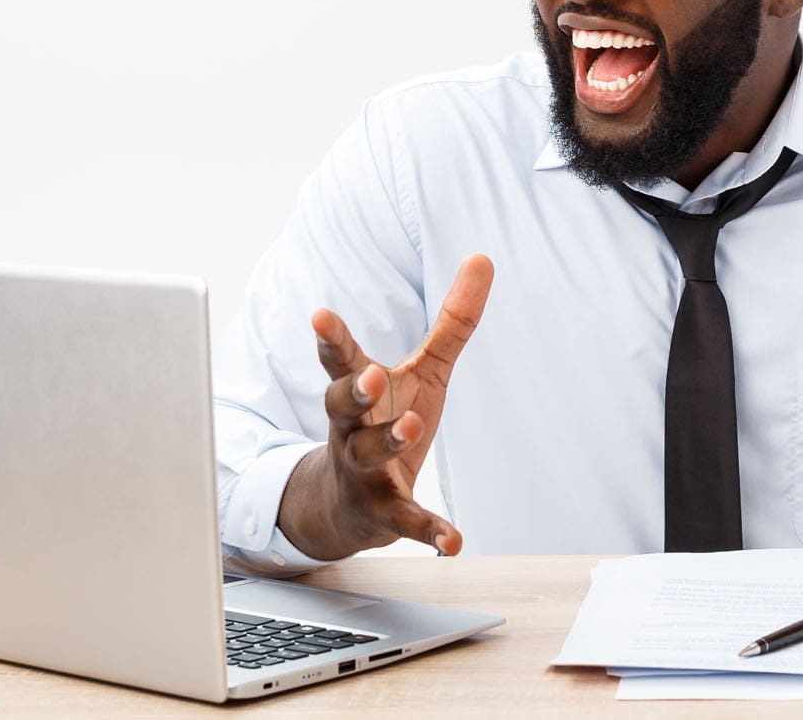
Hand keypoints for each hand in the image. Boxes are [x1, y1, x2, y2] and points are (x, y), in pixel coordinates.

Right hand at [278, 254, 493, 559]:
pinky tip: (454, 543)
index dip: (331, 338)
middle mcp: (351, 428)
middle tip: (370, 375)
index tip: (320, 317)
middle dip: (353, 389)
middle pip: (339, 405)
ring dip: (387, 441)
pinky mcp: (382, 511)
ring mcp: (362, 470)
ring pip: (366, 454)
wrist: (346, 505)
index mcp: (360, 390)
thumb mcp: (425, 371)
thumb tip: (483, 258)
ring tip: (410, 429)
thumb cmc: (386, 422)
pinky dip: (429, 532)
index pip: (341, 359)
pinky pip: (404, 520)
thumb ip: (453, 321)